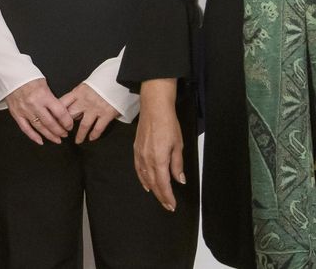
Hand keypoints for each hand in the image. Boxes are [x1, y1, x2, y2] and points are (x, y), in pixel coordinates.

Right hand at [4, 78, 73, 144]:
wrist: (11, 74)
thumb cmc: (28, 77)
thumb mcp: (44, 84)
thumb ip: (51, 98)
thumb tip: (60, 111)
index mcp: (44, 95)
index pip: (60, 113)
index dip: (67, 122)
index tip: (70, 125)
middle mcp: (34, 104)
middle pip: (51, 123)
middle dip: (60, 131)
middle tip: (65, 134)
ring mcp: (25, 110)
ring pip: (39, 128)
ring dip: (50, 135)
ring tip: (57, 139)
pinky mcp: (16, 113)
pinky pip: (25, 128)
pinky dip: (33, 136)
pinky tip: (40, 141)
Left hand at [59, 82, 121, 143]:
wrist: (118, 78)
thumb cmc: (101, 81)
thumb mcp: (86, 85)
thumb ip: (78, 95)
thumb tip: (70, 106)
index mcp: (78, 92)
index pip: (62, 103)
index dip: (56, 113)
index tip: (53, 121)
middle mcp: (85, 101)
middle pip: (70, 115)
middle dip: (66, 126)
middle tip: (64, 133)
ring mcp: (96, 108)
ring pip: (84, 125)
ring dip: (80, 135)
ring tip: (77, 141)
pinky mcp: (107, 114)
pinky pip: (98, 128)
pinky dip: (94, 135)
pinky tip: (91, 138)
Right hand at [133, 78, 184, 211]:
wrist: (154, 109)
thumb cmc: (169, 124)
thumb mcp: (178, 145)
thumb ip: (177, 164)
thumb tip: (179, 180)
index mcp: (159, 160)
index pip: (163, 184)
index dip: (168, 197)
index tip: (172, 206)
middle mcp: (147, 160)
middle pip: (154, 183)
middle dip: (161, 196)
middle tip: (167, 206)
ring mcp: (140, 155)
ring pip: (145, 178)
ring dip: (152, 189)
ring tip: (159, 198)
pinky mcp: (136, 150)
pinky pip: (138, 169)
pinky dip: (142, 179)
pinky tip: (146, 184)